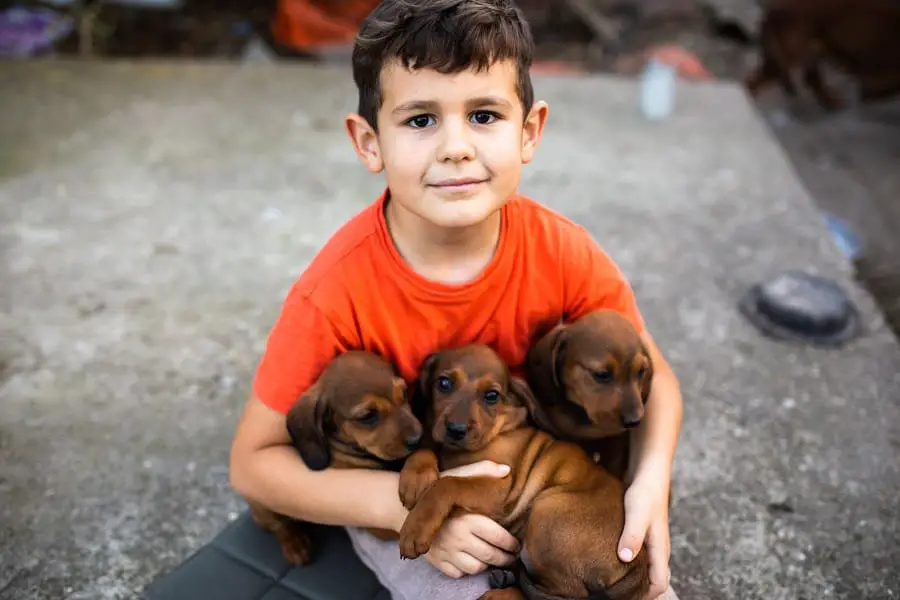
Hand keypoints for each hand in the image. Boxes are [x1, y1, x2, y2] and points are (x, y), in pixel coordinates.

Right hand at [423, 460, 517, 577]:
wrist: (405, 508)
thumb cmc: (435, 491)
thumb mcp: (458, 476)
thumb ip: (482, 470)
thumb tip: (506, 469)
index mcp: (468, 519)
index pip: (499, 539)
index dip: (512, 544)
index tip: (516, 545)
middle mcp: (458, 538)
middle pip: (491, 556)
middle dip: (505, 559)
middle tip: (510, 557)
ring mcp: (447, 552)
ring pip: (476, 568)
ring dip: (486, 565)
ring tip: (490, 558)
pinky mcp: (437, 562)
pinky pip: (458, 573)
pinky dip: (466, 570)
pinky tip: (470, 560)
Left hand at [618, 474, 670, 599]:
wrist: (648, 474)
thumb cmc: (645, 493)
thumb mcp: (637, 514)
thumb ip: (632, 536)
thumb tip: (624, 558)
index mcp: (660, 549)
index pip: (659, 584)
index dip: (645, 596)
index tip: (622, 598)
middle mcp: (658, 549)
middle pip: (654, 580)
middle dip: (639, 592)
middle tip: (614, 594)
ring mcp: (651, 543)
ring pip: (647, 570)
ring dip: (634, 579)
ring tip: (611, 583)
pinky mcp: (642, 535)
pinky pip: (640, 558)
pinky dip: (631, 565)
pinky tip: (613, 562)